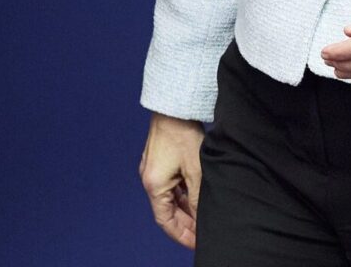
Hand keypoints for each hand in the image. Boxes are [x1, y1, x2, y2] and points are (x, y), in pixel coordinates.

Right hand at [139, 113, 204, 248]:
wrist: (173, 107)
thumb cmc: (182, 135)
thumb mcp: (195, 172)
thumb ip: (197, 199)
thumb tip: (201, 219)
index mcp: (153, 184)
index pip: (165, 220)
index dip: (181, 234)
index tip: (196, 242)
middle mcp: (148, 179)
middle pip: (166, 211)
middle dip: (184, 224)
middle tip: (202, 232)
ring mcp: (152, 169)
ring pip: (168, 198)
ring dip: (183, 209)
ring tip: (201, 216)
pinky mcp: (158, 161)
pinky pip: (168, 186)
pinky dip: (181, 195)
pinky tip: (194, 198)